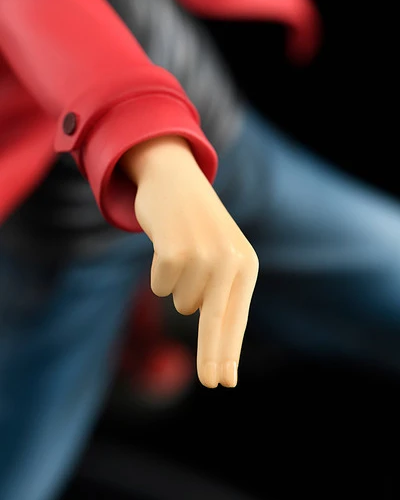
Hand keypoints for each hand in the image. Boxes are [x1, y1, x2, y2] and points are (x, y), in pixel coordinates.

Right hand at [120, 136, 258, 387]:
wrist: (176, 180)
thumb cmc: (198, 226)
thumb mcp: (221, 254)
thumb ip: (223, 293)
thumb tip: (220, 347)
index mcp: (246, 264)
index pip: (236, 318)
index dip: (229, 352)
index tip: (225, 382)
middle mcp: (229, 260)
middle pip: (215, 323)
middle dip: (212, 357)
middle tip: (211, 384)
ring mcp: (203, 255)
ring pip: (180, 302)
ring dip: (176, 286)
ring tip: (182, 255)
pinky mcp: (174, 251)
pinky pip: (160, 286)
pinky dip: (159, 274)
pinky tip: (167, 247)